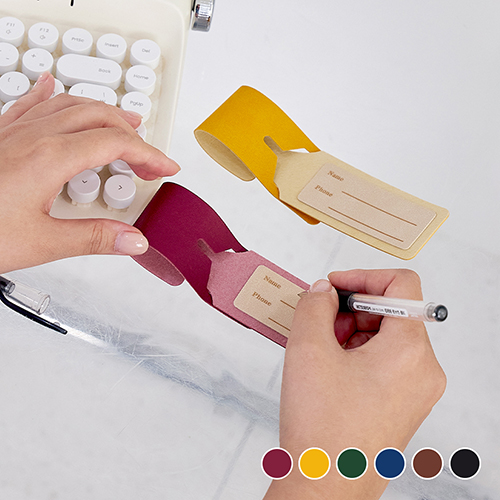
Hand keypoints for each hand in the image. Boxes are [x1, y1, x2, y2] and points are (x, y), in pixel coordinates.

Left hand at [0, 72, 178, 273]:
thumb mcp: (42, 243)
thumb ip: (94, 238)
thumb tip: (134, 240)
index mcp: (51, 157)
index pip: (116, 143)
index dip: (149, 154)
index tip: (166, 167)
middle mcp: (34, 137)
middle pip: (98, 117)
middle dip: (133, 134)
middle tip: (150, 157)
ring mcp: (14, 133)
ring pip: (68, 104)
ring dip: (102, 110)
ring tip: (123, 119)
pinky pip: (28, 103)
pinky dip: (48, 94)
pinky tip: (51, 85)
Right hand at [264, 269, 445, 499]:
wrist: (325, 483)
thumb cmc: (322, 425)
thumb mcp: (308, 348)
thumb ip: (314, 305)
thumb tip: (323, 290)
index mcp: (410, 349)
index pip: (401, 286)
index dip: (363, 277)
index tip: (334, 287)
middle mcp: (424, 369)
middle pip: (393, 312)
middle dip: (352, 310)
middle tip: (320, 324)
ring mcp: (417, 389)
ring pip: (388, 337)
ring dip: (353, 332)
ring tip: (321, 352)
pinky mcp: (405, 404)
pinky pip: (387, 362)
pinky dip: (360, 354)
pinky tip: (331, 369)